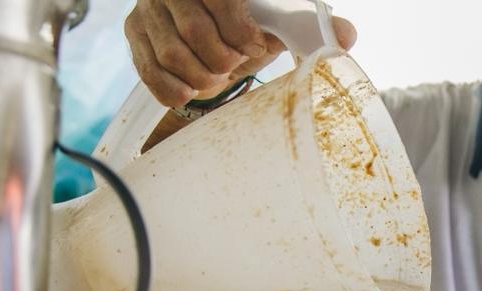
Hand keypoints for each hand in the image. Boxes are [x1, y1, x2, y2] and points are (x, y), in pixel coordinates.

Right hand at [125, 0, 357, 106]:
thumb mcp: (275, 25)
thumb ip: (309, 27)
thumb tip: (347, 36)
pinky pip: (150, 71)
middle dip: (222, 60)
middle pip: (195, 31)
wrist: (211, 44)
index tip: (253, 45)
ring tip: (216, 76)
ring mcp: (148, 10)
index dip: (240, 30)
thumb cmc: (244, 29)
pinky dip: (175, 89)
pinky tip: (192, 90)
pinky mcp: (134, 35)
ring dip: (202, 77)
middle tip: (232, 66)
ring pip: (173, 54)